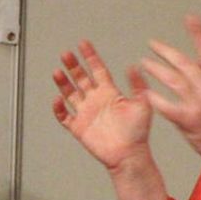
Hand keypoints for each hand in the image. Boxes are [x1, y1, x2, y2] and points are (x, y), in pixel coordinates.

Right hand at [52, 40, 154, 170]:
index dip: (90, 56)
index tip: (84, 44)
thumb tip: (134, 66)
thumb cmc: (138, 132)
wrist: (129, 155)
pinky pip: (65, 116)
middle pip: (80, 78)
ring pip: (70, 94)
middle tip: (66, 54)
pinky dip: (59, 109)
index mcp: (110, 93)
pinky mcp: (79, 127)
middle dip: (73, 65)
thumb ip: (138, 84)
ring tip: (58, 72)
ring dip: (63, 83)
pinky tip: (57, 100)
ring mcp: (86, 113)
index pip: (97, 70)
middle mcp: (96, 101)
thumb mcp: (143, 103)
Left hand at [137, 16, 200, 166]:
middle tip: (152, 44)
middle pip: (182, 62)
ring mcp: (196, 102)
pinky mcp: (185, 118)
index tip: (189, 18)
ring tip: (143, 62)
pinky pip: (164, 104)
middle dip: (165, 51)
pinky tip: (142, 90)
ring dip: (155, 69)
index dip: (198, 33)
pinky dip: (153, 97)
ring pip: (171, 79)